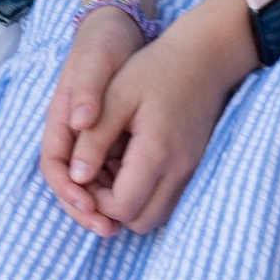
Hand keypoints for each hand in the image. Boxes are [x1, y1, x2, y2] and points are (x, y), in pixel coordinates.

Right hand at [36, 3, 152, 224]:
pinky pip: (110, 173)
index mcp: (61, 118)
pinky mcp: (111, 138)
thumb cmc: (103, 44)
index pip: (53, 165)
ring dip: (102, 206)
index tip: (88, 206)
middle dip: (84, 209)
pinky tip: (138, 200)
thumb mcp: (94, 62)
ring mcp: (90, 137)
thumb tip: (81, 123)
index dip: (66, 191)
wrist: (120, 29)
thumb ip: (86, 91)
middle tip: (108, 230)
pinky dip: (118, 190)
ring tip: (122, 225)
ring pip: (90, 183)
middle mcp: (72, 133)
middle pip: (69, 183)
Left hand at [41, 2, 255, 238]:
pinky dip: (146, 193)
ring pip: (155, 215)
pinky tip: (131, 161)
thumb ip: (94, 139)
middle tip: (95, 172)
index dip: (95, 200)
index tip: (83, 172)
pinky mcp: (194, 167)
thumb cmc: (154, 70)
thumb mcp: (114, 97)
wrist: (204, 57)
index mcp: (157, 153)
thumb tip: (76, 178)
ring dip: (129, 202)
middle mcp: (180, 171)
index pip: (121, 208)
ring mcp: (191, 172)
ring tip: (112, 164)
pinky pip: (167, 199)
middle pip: (140, 222)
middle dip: (110, 207)